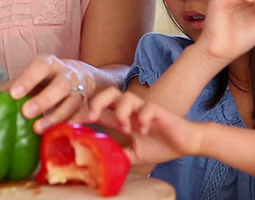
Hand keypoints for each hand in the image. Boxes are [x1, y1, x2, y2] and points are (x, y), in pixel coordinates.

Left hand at [7, 55, 91, 133]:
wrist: (81, 76)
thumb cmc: (47, 79)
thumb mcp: (32, 76)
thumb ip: (13, 85)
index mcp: (49, 64)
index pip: (40, 67)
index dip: (28, 79)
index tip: (13, 94)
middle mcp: (67, 75)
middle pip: (60, 85)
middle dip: (44, 100)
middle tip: (26, 113)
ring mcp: (80, 90)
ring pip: (72, 103)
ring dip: (56, 117)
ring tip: (38, 129)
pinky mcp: (87, 105)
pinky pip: (82, 116)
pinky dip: (71, 124)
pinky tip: (60, 133)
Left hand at [87, 87, 202, 165]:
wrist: (185, 144)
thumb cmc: (159, 146)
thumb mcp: (133, 154)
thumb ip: (117, 154)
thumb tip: (98, 162)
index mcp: (122, 118)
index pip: (98, 111)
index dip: (83, 114)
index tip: (69, 123)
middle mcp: (130, 110)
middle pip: (109, 93)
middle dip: (97, 102)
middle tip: (92, 117)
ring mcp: (143, 109)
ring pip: (126, 97)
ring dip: (121, 112)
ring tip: (125, 129)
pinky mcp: (157, 111)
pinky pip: (146, 108)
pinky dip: (141, 119)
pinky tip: (144, 131)